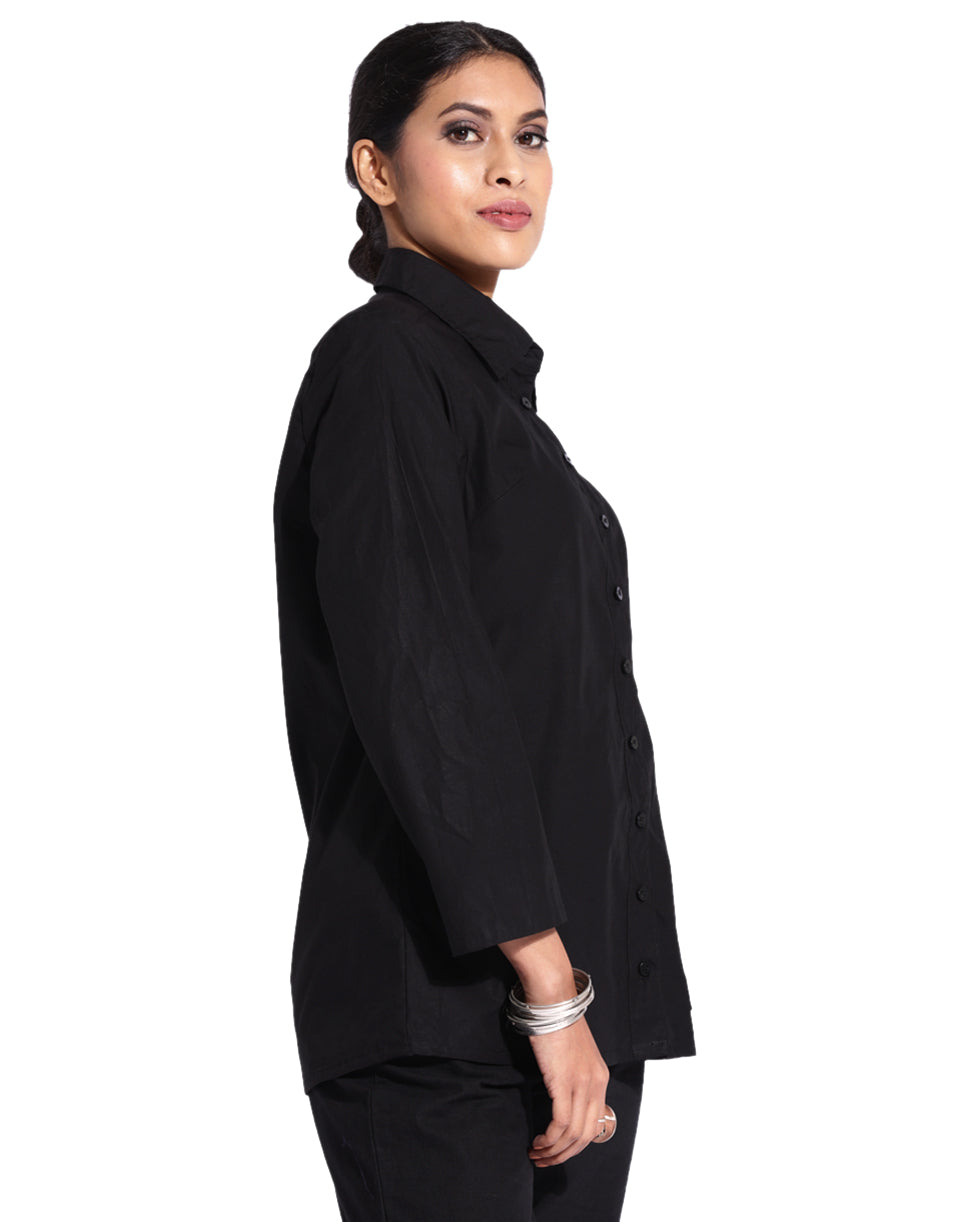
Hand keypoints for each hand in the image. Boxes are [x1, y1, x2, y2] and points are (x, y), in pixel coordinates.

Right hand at [525, 1014, 610, 1167]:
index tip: (559, 1149)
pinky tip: (538, 1140)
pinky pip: (560, 1122)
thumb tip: (562, 1096)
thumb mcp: (574, 1053)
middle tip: (546, 1159)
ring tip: (537, 1153)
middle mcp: (596, 1083)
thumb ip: (574, 1075)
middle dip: (565, 1154)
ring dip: (554, 1150)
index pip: (595, 1123)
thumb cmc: (558, 1022)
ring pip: (573, 1133)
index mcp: (600, 1077)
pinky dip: (549, 1138)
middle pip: (586, 1135)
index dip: (577, 1144)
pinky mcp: (564, 1081)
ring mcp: (581, 1083)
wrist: (553, 1000)